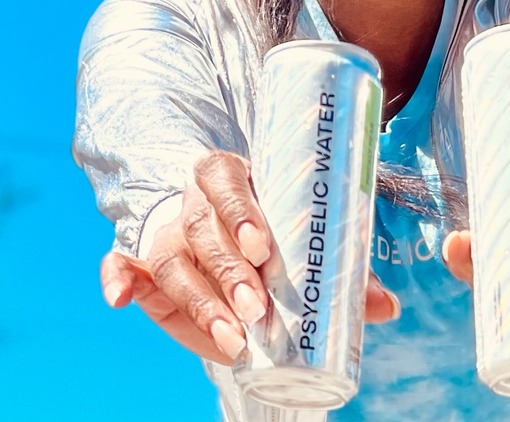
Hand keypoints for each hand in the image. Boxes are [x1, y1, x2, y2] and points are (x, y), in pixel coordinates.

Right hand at [99, 151, 399, 364]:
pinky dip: (117, 278)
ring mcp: (167, 230)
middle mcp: (196, 201)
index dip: (240, 209)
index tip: (262, 246)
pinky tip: (122, 298)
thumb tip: (387, 306)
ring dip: (196, 297)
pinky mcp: (142, 262)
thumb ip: (342, 271)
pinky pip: (120, 263)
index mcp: (236, 180)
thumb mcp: (306, 246)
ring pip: (170, 256)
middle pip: (202, 224)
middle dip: (228, 268)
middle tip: (256, 305)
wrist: (225, 241)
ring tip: (229, 337)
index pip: (227, 177)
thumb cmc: (275, 239)